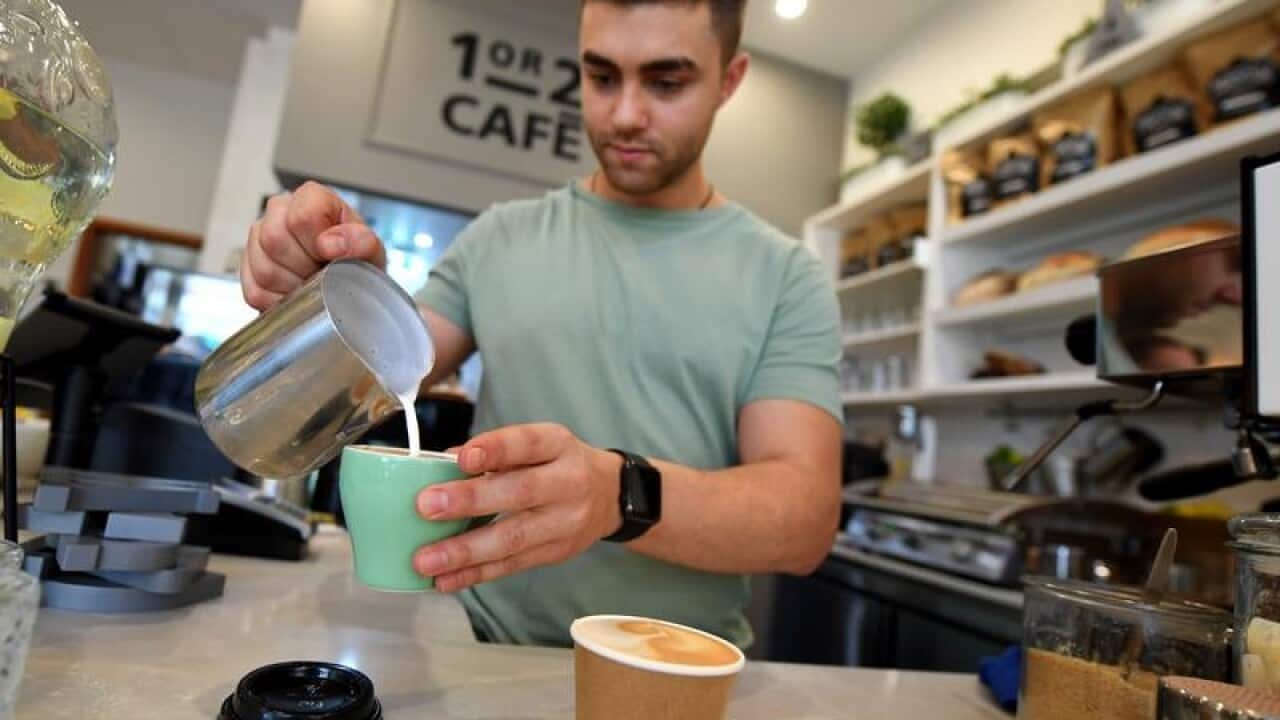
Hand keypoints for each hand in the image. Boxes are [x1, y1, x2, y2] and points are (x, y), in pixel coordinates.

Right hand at [241, 181, 387, 310]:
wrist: (346, 285)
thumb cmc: (357, 261)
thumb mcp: (371, 252)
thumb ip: (362, 242)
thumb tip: (333, 243)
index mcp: (312, 198)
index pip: (302, 215)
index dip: (318, 242)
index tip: (333, 255)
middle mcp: (279, 211)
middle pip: (274, 238)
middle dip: (304, 266)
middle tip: (323, 273)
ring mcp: (258, 238)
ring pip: (264, 267)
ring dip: (293, 285)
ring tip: (312, 283)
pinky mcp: (247, 269)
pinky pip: (255, 291)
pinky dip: (280, 301)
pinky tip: (296, 293)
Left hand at [412, 424, 623, 592]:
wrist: (610, 496)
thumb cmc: (558, 464)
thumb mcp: (537, 444)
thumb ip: (493, 452)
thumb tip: (441, 464)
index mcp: (558, 446)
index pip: (527, 444)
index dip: (495, 450)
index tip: (462, 458)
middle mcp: (568, 482)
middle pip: (519, 492)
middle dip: (470, 501)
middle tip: (427, 507)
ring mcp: (565, 522)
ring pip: (513, 538)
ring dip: (465, 551)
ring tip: (426, 560)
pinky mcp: (556, 553)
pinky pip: (512, 565)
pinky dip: (476, 574)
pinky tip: (445, 580)